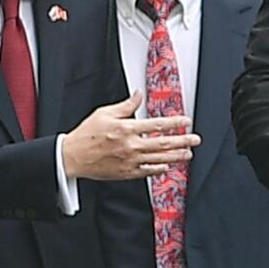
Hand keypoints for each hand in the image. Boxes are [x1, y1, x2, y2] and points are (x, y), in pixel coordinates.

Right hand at [61, 92, 198, 180]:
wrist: (73, 157)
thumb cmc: (87, 134)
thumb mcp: (105, 113)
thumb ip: (125, 106)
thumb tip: (138, 95)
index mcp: (126, 128)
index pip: (156, 124)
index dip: (174, 123)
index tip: (186, 121)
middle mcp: (130, 145)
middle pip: (162, 143)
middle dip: (182, 141)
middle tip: (195, 139)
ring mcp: (129, 161)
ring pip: (158, 159)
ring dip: (176, 156)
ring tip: (188, 154)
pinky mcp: (126, 173)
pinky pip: (147, 171)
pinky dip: (159, 169)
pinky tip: (168, 166)